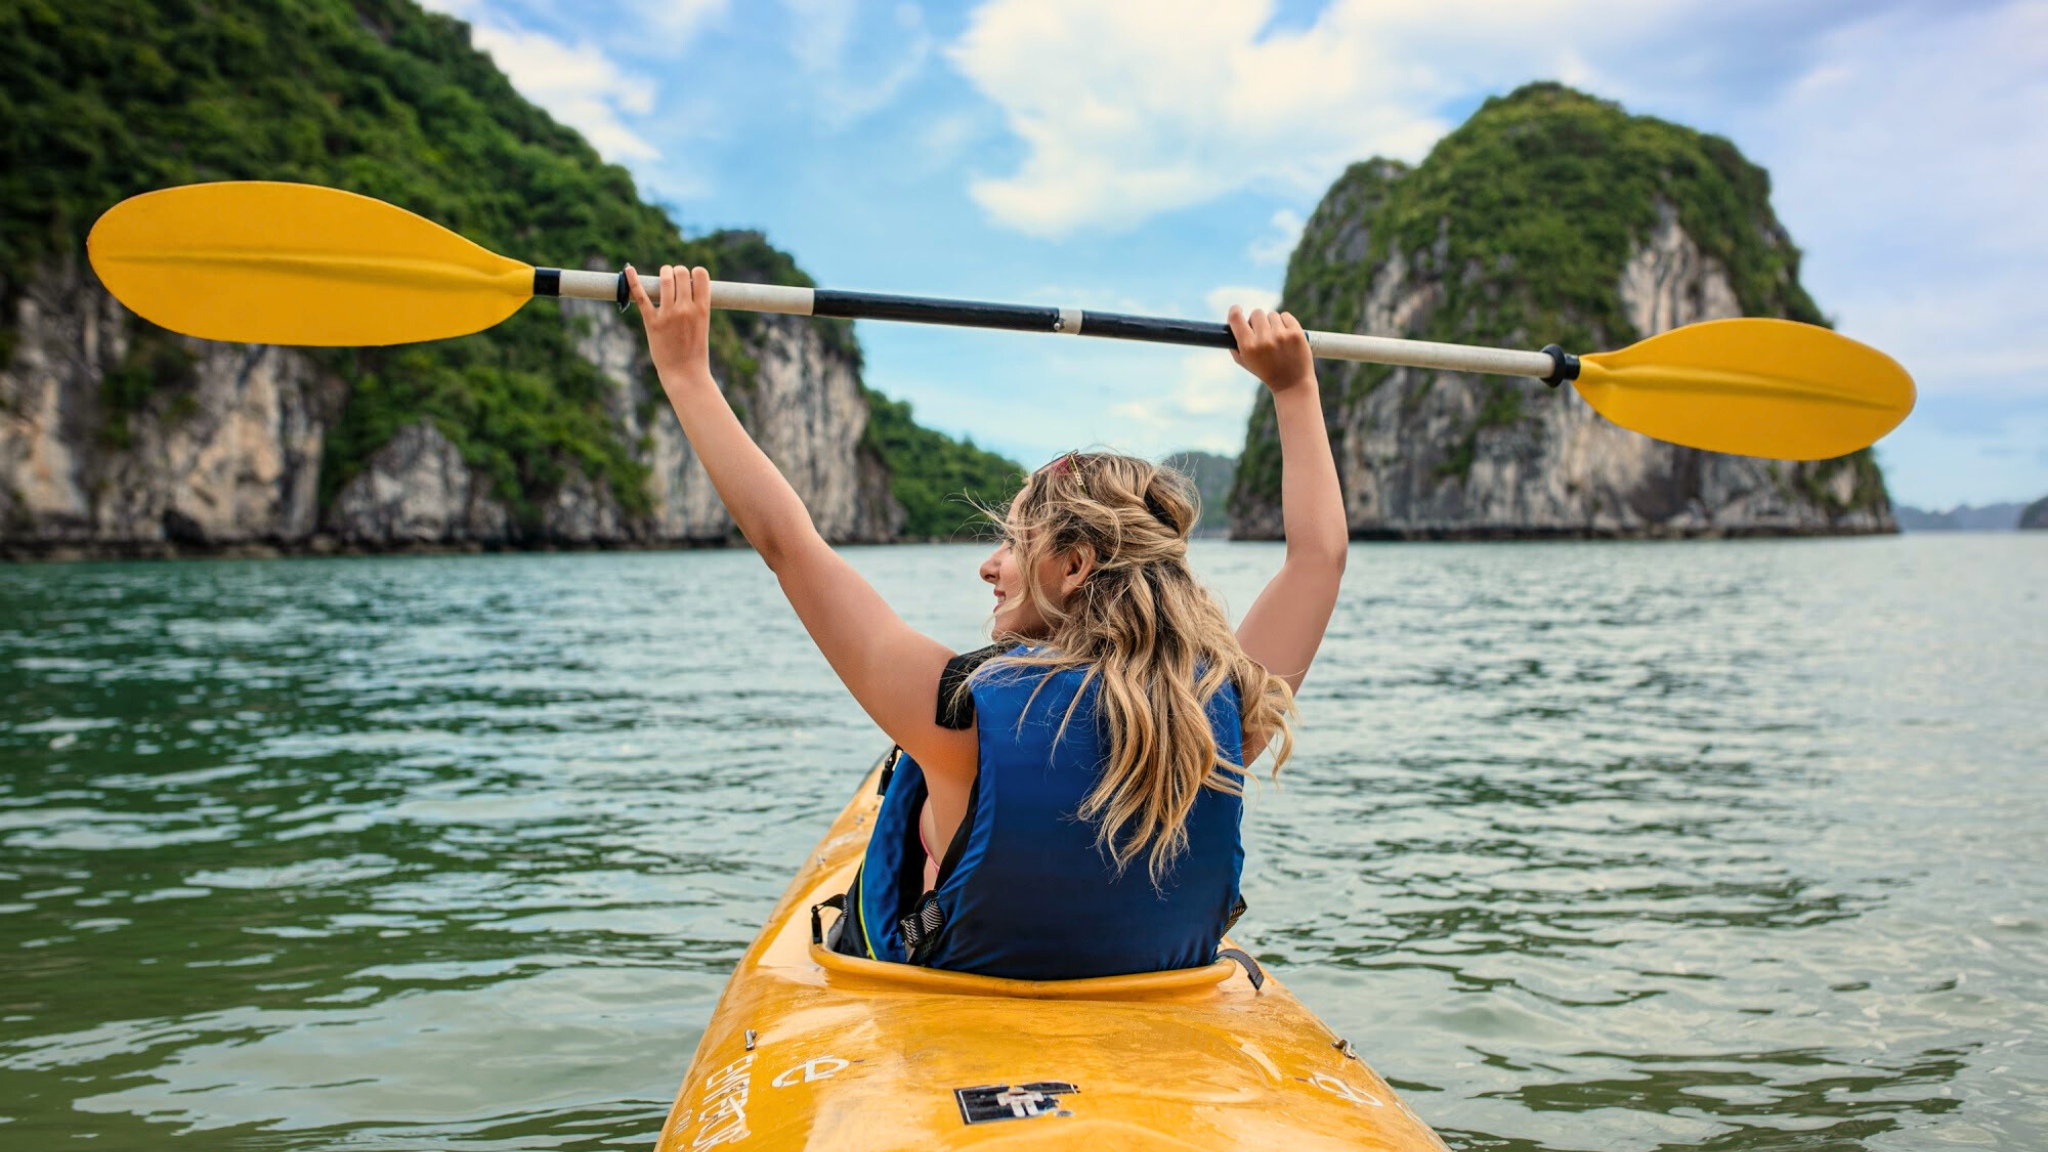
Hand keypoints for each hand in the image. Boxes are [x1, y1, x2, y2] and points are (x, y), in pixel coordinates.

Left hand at [626, 264, 712, 382]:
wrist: (685, 374)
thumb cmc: (695, 351)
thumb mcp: (702, 325)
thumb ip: (695, 306)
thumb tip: (685, 287)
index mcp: (702, 309)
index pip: (701, 274)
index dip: (694, 273)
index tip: (690, 281)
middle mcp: (686, 309)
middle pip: (681, 272)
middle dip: (677, 272)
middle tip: (674, 280)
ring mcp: (668, 314)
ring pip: (664, 278)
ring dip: (664, 273)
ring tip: (663, 277)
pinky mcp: (651, 321)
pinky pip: (641, 295)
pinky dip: (633, 280)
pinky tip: (628, 269)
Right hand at [1228, 306, 1314, 394]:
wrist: (1292, 384)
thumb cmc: (1266, 372)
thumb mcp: (1246, 363)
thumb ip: (1235, 345)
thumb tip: (1231, 325)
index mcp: (1248, 346)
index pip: (1236, 318)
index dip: (1235, 311)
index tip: (1237, 310)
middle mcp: (1264, 339)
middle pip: (1256, 313)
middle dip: (1257, 321)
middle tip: (1262, 332)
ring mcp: (1281, 335)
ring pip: (1272, 315)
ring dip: (1273, 323)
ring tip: (1276, 338)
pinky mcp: (1296, 333)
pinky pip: (1286, 316)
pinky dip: (1285, 322)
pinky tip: (1286, 334)